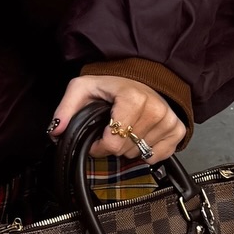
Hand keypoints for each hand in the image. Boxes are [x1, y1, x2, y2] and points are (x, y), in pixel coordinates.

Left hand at [47, 75, 185, 163]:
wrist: (140, 77)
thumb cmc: (111, 85)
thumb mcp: (82, 89)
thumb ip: (66, 109)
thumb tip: (55, 131)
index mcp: (133, 98)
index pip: (112, 143)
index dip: (97, 145)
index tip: (95, 136)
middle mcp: (155, 109)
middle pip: (125, 150)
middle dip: (112, 144)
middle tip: (111, 127)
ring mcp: (169, 120)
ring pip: (139, 154)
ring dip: (128, 147)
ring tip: (127, 128)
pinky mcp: (177, 130)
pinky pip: (157, 156)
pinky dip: (145, 151)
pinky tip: (140, 135)